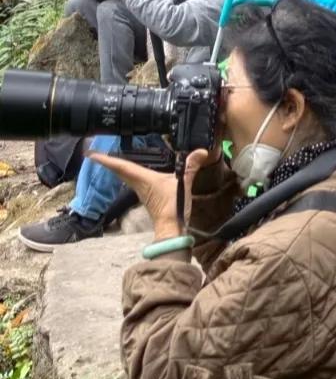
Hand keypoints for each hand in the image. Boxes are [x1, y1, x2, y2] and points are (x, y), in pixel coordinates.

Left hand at [88, 147, 215, 241]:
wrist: (171, 227)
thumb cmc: (172, 206)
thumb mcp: (182, 184)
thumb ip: (190, 166)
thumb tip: (201, 151)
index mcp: (143, 178)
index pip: (121, 166)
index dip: (106, 159)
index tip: (90, 154)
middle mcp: (138, 183)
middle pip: (119, 171)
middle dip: (107, 162)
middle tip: (94, 153)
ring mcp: (141, 190)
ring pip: (124, 176)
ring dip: (116, 167)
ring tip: (109, 158)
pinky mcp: (146, 195)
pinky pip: (132, 180)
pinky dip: (127, 173)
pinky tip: (130, 171)